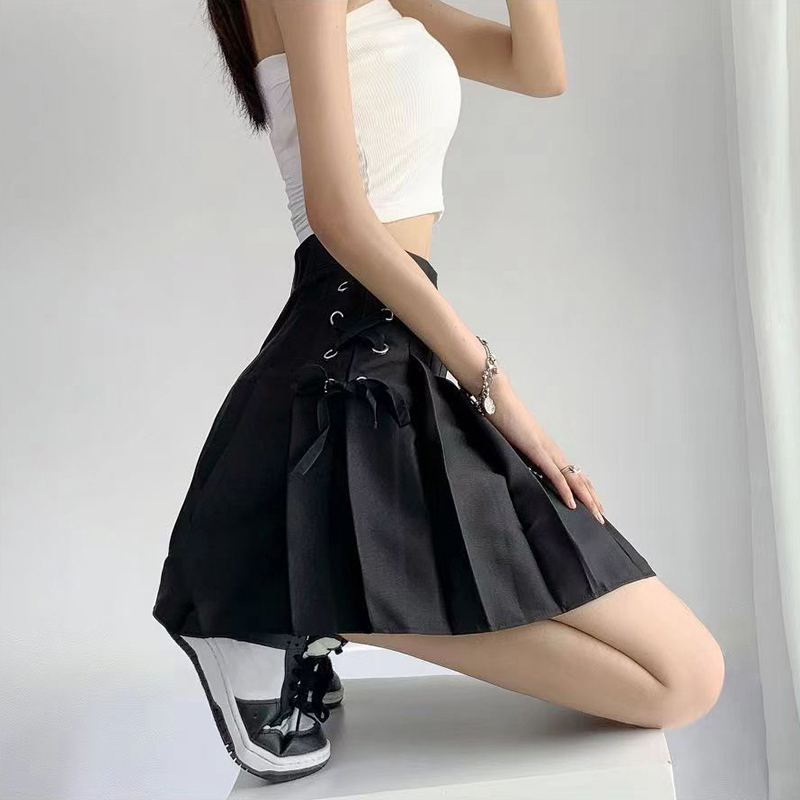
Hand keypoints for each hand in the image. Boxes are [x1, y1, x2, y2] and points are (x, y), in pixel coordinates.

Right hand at [486, 372, 605, 524]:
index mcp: (548, 449)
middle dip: (592, 499)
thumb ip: (521, 455)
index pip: (573, 473)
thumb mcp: (514, 443)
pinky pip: (555, 475)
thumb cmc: (503, 418)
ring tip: (595, 514)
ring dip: (586, 498)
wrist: (497, 399)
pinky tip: (571, 504)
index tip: (592, 505)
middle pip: (579, 478)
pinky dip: (565, 490)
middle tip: (600, 517)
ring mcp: (547, 450)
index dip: (585, 489)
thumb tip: (523, 468)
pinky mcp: (537, 450)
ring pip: (573, 479)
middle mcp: (553, 450)